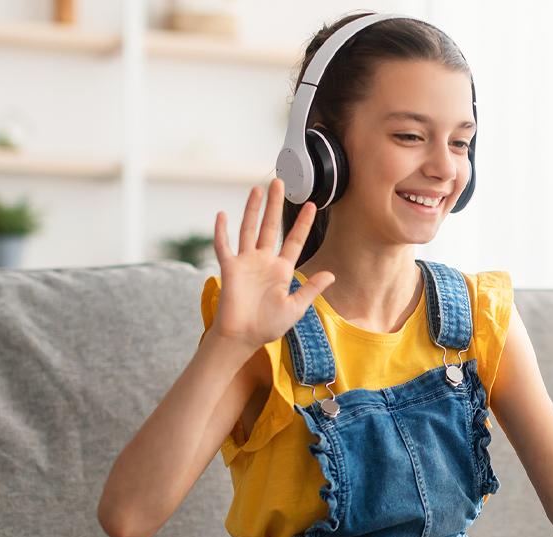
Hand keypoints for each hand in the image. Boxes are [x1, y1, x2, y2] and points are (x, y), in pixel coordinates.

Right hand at [208, 178, 334, 353]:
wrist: (242, 337)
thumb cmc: (268, 326)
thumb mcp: (295, 307)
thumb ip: (311, 289)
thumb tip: (331, 274)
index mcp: (281, 269)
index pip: (295, 240)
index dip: (303, 223)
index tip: (312, 205)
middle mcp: (264, 261)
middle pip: (271, 227)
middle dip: (275, 205)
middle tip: (280, 183)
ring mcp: (246, 263)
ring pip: (249, 229)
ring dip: (252, 209)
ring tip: (257, 189)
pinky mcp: (230, 269)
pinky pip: (224, 246)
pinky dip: (221, 231)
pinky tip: (222, 214)